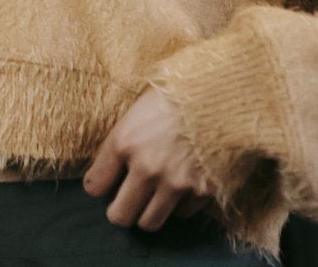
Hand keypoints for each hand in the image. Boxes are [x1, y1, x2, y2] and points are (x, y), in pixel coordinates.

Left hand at [81, 84, 214, 231]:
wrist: (224, 94)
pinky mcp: (202, 191)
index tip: (105, 184)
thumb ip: (123, 140)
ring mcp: (175, 183)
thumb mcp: (138, 109)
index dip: (98, 187)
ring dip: (148, 214)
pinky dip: (179, 205)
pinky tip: (181, 188)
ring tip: (152, 201)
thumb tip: (111, 165)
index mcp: (124, 142)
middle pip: (120, 215)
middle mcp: (146, 167)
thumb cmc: (177, 94)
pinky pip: (182, 213)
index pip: (94, 185)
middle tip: (126, 203)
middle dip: (119, 211)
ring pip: (149, 222)